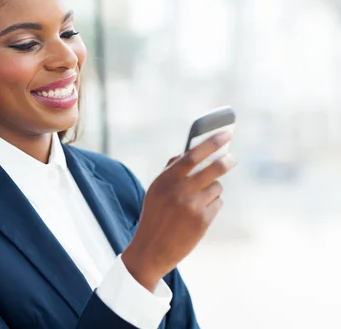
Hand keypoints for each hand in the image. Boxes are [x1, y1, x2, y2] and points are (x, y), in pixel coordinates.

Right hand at [121, 132, 235, 290]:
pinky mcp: (203, 221)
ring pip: (217, 188)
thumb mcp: (156, 190)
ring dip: (212, 190)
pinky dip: (211, 206)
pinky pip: (217, 204)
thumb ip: (171, 170)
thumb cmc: (155, 215)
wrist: (152, 249)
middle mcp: (180, 191)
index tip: (225, 134)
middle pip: (213, 169)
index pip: (192, 155)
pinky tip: (198, 214)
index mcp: (165, 180)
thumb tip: (190, 152)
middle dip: (226, 161)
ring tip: (198, 201)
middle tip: (232, 158)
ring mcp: (193, 206)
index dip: (211, 143)